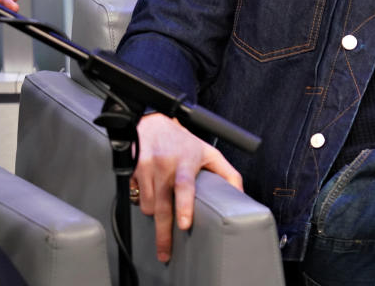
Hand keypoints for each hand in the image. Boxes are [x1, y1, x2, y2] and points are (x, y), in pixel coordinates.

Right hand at [132, 112, 242, 262]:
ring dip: (155, 212)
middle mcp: (166, 164)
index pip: (185, 185)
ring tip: (164, 203)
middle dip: (163, 232)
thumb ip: (228, 174)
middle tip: (166, 251)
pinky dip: (143, 200)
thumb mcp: (210, 153)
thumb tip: (240, 195)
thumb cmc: (185, 142)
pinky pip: (136, 196)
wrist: (156, 123)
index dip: (184, 205)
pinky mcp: (134, 168)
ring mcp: (148, 166)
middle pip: (162, 204)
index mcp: (187, 161)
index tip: (183, 224)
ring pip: (148, 205)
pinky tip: (151, 191)